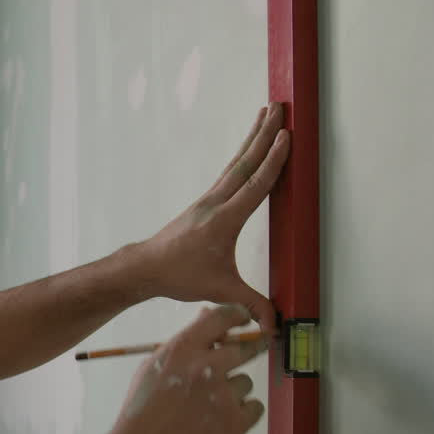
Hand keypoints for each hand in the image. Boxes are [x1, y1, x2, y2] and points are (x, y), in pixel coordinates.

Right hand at [110, 304, 266, 433]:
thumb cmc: (143, 411)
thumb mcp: (153, 368)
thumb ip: (183, 343)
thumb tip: (206, 317)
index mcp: (182, 351)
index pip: (222, 317)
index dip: (237, 316)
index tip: (245, 322)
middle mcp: (204, 368)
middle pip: (245, 349)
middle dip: (248, 351)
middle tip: (243, 360)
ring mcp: (222, 397)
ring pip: (246, 382)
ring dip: (233, 392)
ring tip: (208, 408)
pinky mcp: (235, 424)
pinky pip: (254, 408)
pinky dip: (241, 415)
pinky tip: (218, 421)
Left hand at [140, 103, 290, 334]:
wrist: (147, 268)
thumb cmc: (180, 276)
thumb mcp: (220, 290)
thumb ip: (252, 305)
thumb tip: (276, 326)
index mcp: (224, 219)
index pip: (255, 185)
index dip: (273, 161)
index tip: (287, 136)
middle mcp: (216, 202)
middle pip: (245, 162)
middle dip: (264, 134)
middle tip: (279, 107)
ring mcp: (209, 199)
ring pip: (236, 162)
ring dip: (253, 137)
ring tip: (266, 113)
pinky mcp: (205, 203)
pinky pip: (229, 172)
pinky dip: (243, 155)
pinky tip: (248, 148)